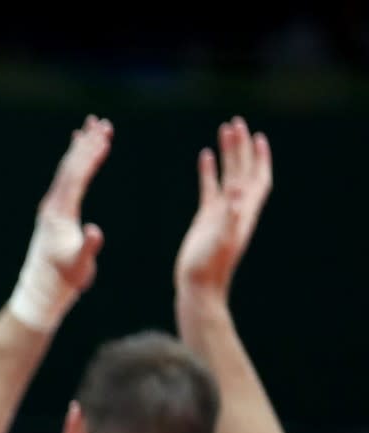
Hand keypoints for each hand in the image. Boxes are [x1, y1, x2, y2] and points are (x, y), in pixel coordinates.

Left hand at [7, 115, 112, 331]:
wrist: (42, 290)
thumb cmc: (64, 280)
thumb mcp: (80, 267)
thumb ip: (88, 248)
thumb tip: (95, 232)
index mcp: (60, 214)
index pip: (77, 177)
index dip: (90, 156)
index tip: (104, 137)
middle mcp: (52, 206)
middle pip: (70, 167)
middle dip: (86, 144)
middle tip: (102, 122)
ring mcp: (51, 208)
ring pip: (66, 170)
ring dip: (80, 149)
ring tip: (92, 127)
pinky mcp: (53, 213)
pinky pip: (65, 180)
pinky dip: (74, 163)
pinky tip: (77, 152)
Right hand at [175, 116, 271, 302]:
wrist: (198, 285)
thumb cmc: (210, 266)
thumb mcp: (222, 240)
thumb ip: (230, 218)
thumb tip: (236, 194)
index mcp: (244, 211)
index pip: (257, 178)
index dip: (259, 158)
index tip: (257, 137)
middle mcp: (236, 208)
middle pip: (243, 170)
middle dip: (242, 147)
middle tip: (236, 123)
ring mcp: (221, 211)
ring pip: (228, 175)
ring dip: (228, 154)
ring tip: (224, 130)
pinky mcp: (206, 217)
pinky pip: (210, 188)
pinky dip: (209, 171)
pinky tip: (205, 156)